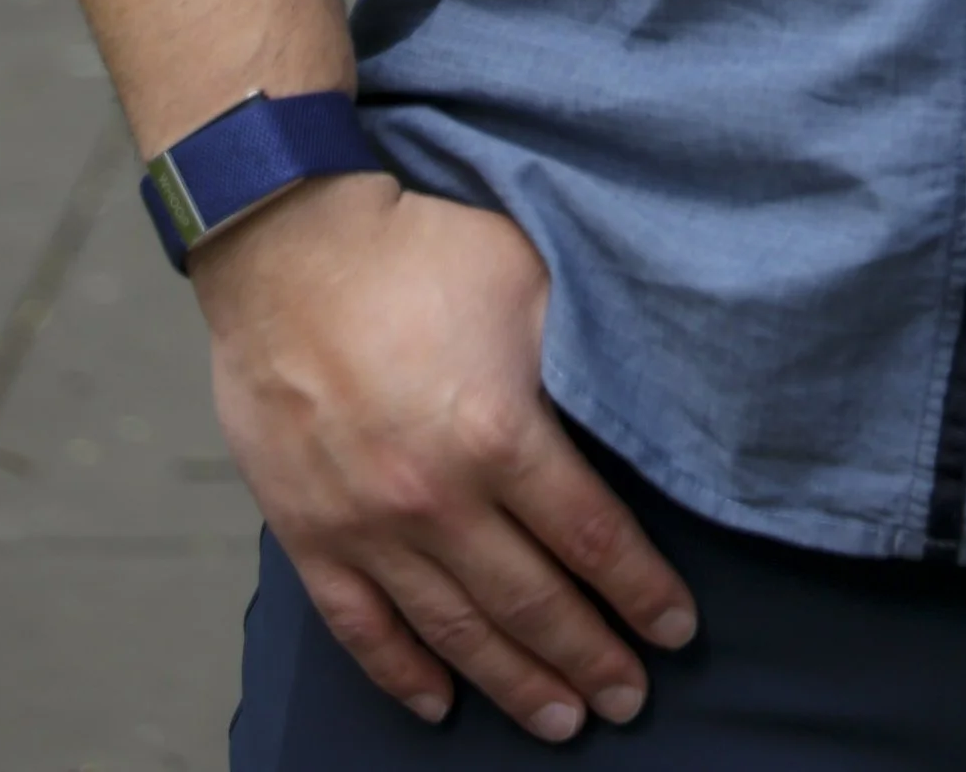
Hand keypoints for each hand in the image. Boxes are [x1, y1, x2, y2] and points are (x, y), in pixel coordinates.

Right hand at [194, 171, 697, 740]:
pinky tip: (439, 704)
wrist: (289, 244)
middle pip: (531, 602)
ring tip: (561, 721)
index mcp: (499, 433)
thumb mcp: (526, 280)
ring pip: (454, 631)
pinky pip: (359, 627)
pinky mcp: (309, 532)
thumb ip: (578, 355)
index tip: (676, 630)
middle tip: (631, 700)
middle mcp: (436, 497)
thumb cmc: (416, 251)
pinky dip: (401, 673)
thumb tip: (638, 403)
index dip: (640, 591)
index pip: (591, 537)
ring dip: (513, 683)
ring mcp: (366, 525)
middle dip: (590, 657)